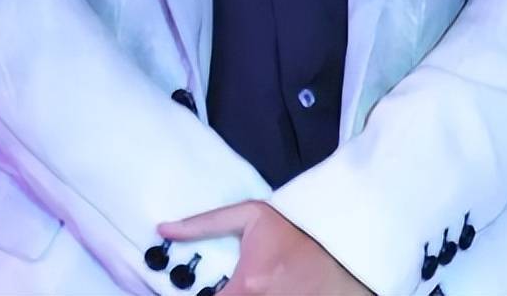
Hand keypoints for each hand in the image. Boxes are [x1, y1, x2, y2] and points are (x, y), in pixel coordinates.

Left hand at [158, 200, 374, 295]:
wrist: (343, 252)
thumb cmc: (293, 233)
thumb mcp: (252, 217)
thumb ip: (205, 223)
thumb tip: (163, 228)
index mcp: (246, 286)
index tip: (177, 290)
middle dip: (220, 294)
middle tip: (218, 284)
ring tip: (237, 287)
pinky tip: (258, 290)